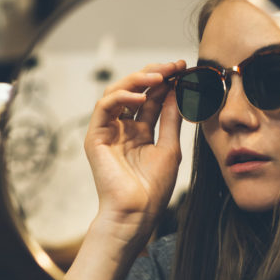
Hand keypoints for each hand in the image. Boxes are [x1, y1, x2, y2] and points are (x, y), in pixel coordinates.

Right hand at [84, 60, 185, 242]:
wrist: (136, 213)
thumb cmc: (153, 188)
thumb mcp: (169, 147)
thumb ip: (171, 119)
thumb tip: (177, 90)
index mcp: (140, 132)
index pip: (151, 98)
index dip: (166, 81)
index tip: (183, 69)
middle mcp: (122, 128)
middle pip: (133, 90)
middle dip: (153, 74)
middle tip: (173, 66)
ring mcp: (107, 131)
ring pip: (116, 92)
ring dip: (138, 80)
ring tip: (159, 77)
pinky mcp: (96, 137)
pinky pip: (104, 107)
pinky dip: (121, 96)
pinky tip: (141, 96)